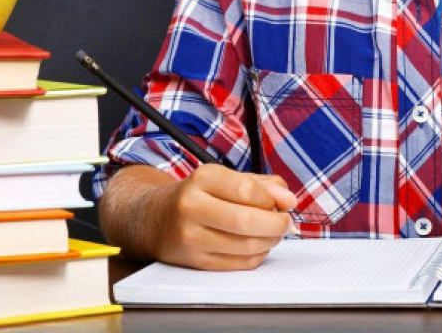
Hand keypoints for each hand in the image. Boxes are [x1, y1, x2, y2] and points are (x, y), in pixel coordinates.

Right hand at [150, 164, 296, 270]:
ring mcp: (191, 237)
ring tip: (270, 233)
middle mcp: (191, 207)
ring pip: (248, 246)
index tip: (283, 203)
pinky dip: (257, 255)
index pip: (248, 190)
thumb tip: (289, 199)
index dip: (274, 199)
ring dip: (270, 241)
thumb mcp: (223, 179)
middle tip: (285, 222)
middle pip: (247, 221)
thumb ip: (261, 184)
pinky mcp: (196, 261)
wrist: (153, 219)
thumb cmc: (196, 196)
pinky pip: (241, 263)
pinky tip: (255, 245)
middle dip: (277, 224)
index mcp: (201, 179)